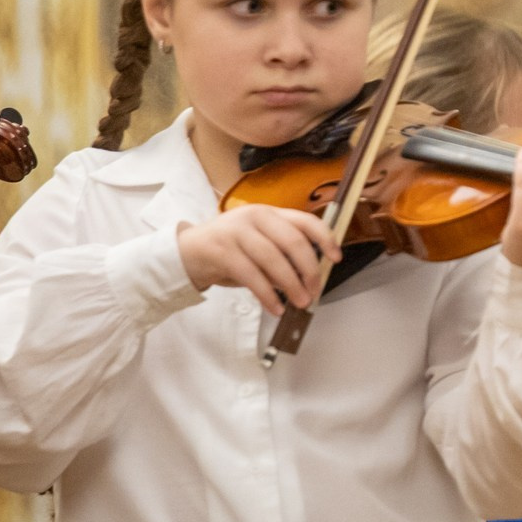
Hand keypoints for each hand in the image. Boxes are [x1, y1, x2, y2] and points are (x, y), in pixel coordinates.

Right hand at [177, 205, 340, 314]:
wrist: (186, 252)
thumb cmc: (230, 250)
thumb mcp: (259, 245)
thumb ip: (283, 255)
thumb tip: (309, 278)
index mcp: (270, 213)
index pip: (306, 221)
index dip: (325, 239)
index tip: (336, 258)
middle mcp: (256, 216)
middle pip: (293, 241)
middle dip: (309, 270)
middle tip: (315, 291)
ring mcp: (237, 231)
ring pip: (274, 259)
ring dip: (291, 285)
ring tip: (301, 302)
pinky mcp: (221, 250)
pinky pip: (252, 276)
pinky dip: (267, 295)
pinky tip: (276, 307)